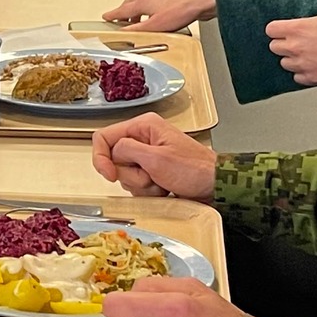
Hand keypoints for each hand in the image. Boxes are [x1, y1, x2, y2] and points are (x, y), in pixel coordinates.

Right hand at [91, 113, 216, 200]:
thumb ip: (128, 151)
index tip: (110, 176)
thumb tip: (112, 153)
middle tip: (151, 176)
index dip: (101, 158)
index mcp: (143, 126)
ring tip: (161, 182)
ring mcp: (147, 156)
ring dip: (141, 185)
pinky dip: (148, 190)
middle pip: (114, 159)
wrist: (215, 186)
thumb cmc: (194, 170)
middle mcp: (143, 138)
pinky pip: (136, 184)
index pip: (104, 137)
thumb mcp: (157, 158)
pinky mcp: (152, 171)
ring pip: (125, 175)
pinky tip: (164, 188)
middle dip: (130, 175)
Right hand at [102, 0, 214, 30]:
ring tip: (134, 21)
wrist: (200, 2)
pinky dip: (146, 11)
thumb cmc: (181, 10)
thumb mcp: (155, 25)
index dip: (113, 15)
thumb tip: (123, 33)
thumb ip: (137, 30)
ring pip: (141, 2)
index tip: (105, 17)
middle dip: (122, 10)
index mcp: (142, 3)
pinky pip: (151, 5)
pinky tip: (153, 18)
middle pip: (130, 2)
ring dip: (135, 11)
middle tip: (118, 18)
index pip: (122, 10)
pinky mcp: (169, 1)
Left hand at [265, 14, 316, 85]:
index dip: (278, 30)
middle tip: (298, 44)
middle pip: (274, 47)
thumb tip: (298, 28)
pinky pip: (297, 77)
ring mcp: (302, 65)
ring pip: (285, 63)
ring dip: (294, 60)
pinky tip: (315, 66)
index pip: (271, 30)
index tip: (282, 32)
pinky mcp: (311, 79)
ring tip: (310, 56)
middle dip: (285, 45)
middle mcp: (296, 47)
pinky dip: (304, 73)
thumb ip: (305, 24)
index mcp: (298, 28)